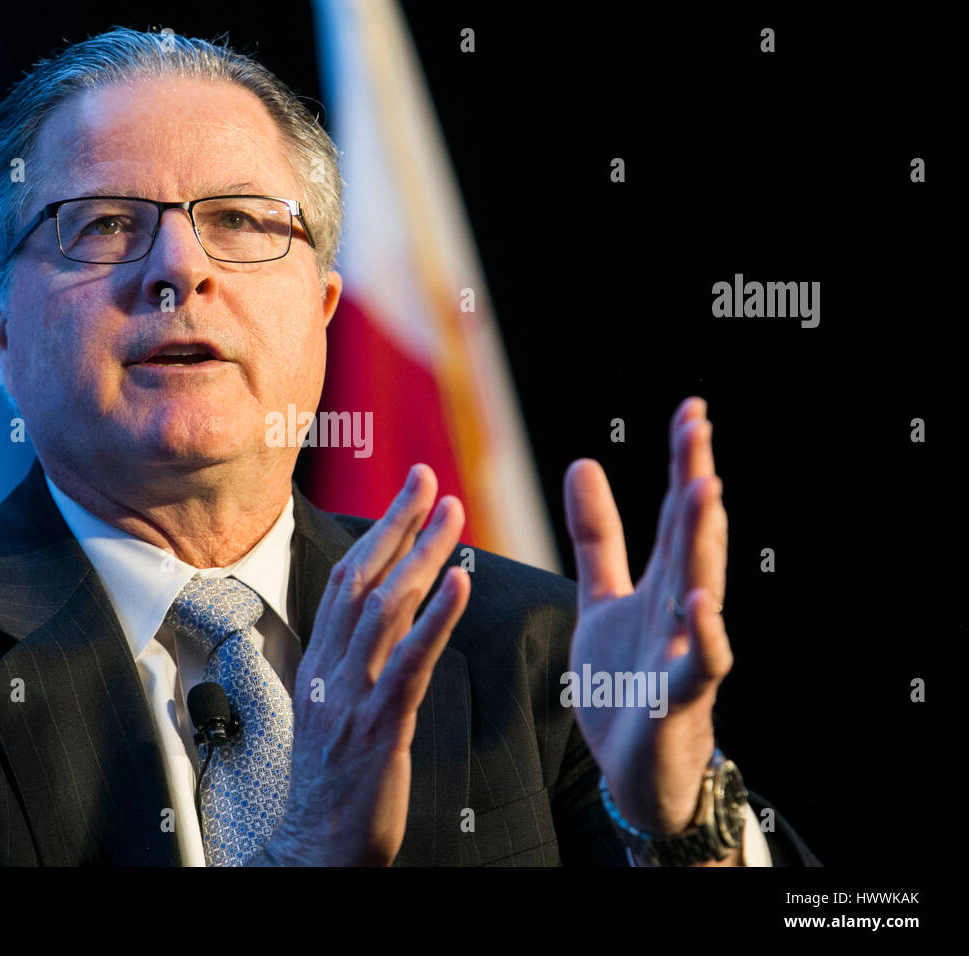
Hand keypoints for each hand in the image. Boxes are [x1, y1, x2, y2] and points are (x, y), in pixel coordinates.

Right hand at [255, 463, 469, 865]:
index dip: (378, 531)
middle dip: (397, 523)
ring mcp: (352, 697)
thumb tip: (374, 628)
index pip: (346, 579)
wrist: (314, 848)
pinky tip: (459, 586)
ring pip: (384, 609)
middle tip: (430, 478)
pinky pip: (408, 664)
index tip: (409, 492)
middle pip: (361, 578)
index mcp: (322, 662)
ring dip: (421, 555)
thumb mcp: (331, 712)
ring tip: (453, 514)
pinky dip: (434, 620)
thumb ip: (351, 665)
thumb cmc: (331, 786)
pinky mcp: (378, 728)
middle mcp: (331, 669)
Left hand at [563, 396, 731, 836]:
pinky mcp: (679, 700)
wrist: (636, 773)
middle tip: (697, 426)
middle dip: (693, 482)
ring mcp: (683, 652)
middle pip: (689, 539)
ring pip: (699, 589)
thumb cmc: (625, 682)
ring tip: (705, 489)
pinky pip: (700, 665)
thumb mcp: (602, 599)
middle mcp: (678, 610)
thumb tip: (584, 462)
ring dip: (703, 542)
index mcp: (658, 585)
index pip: (672, 515)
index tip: (690, 409)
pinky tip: (700, 603)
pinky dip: (704, 636)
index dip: (680, 464)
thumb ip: (597, 537)